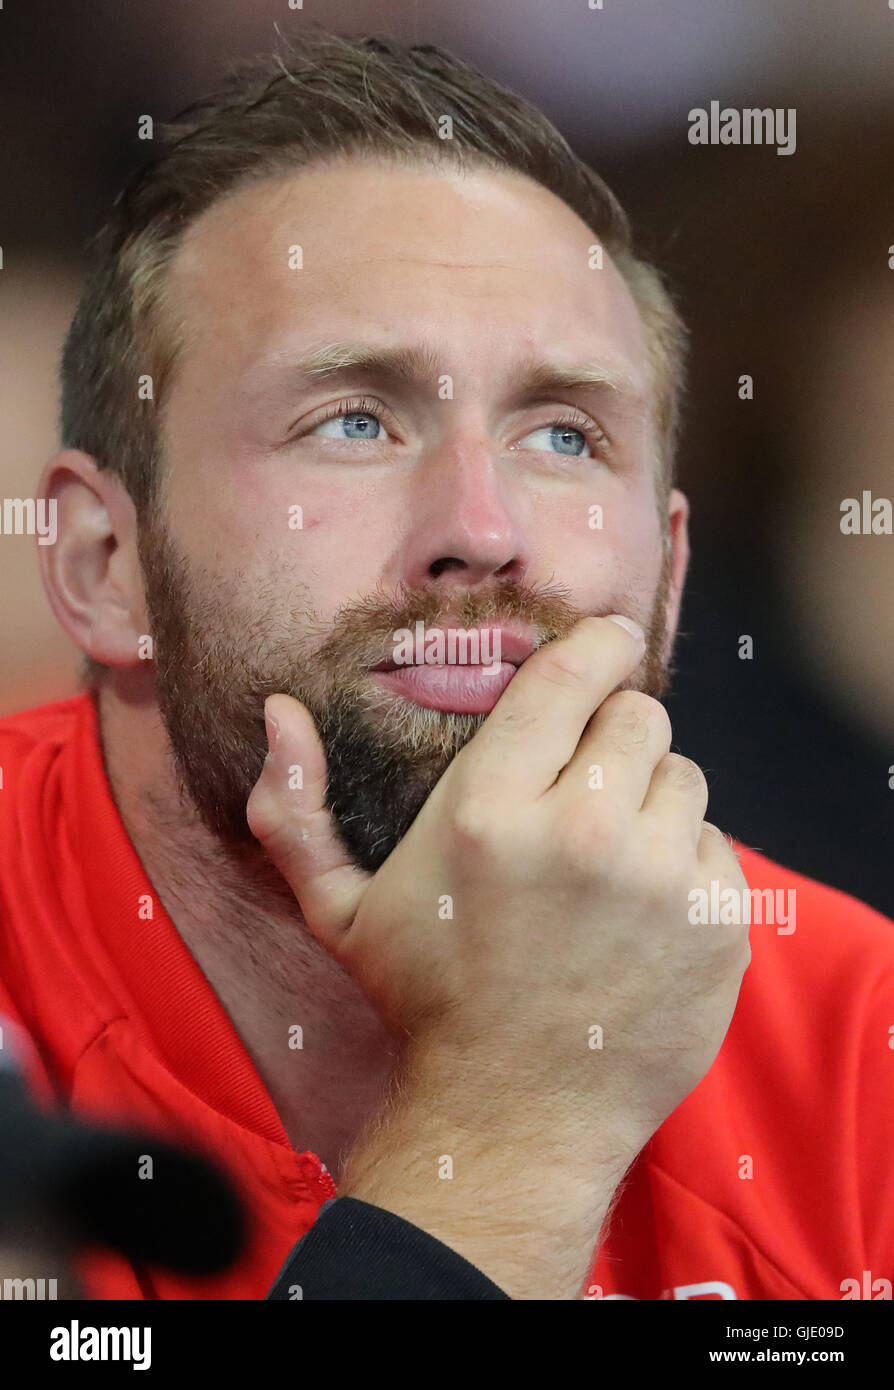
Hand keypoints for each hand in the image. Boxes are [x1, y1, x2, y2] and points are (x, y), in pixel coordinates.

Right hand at [247, 614, 749, 1155]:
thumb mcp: (339, 910)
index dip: (596, 642)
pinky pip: (717, 847)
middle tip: (586, 786)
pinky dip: (686, 865)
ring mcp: (659, 878)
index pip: (569, 674)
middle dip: (614, 736)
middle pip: (638, 714)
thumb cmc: (426, 1001)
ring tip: (608, 857)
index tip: (606, 638)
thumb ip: (294, 808)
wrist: (516, 1117)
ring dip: (651, 800)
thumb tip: (279, 711)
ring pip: (684, 774)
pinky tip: (641, 911)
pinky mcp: (715, 923)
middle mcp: (582, 831)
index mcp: (487, 809)